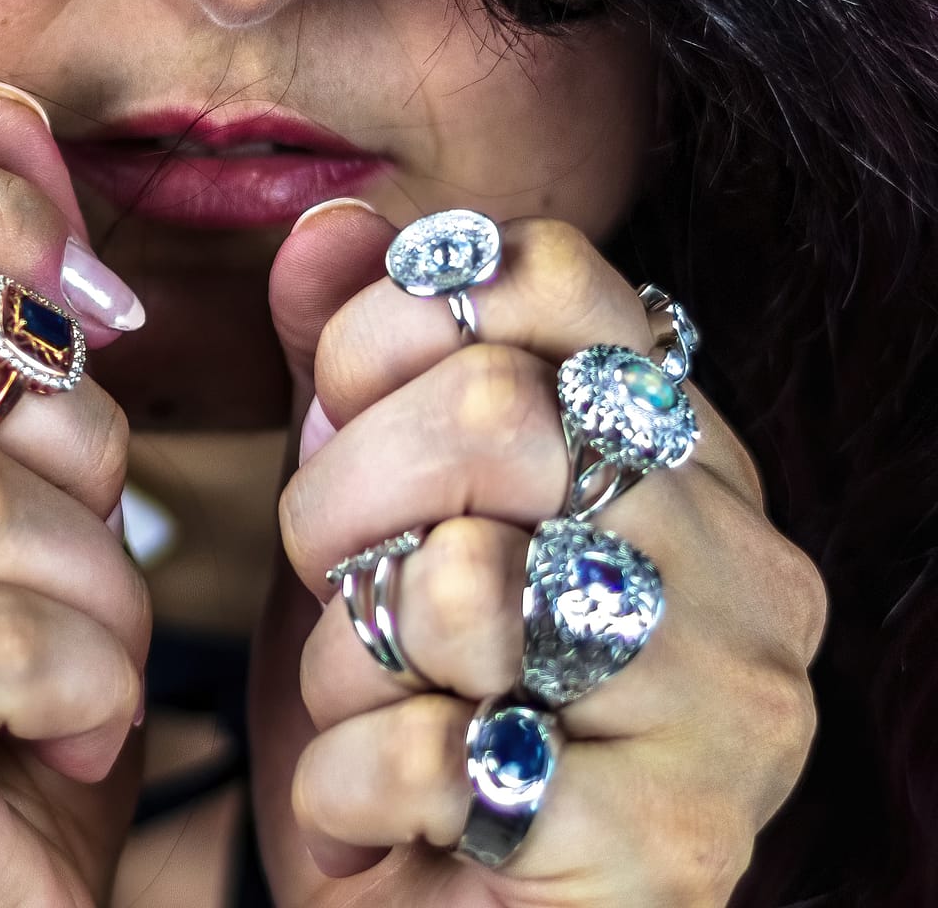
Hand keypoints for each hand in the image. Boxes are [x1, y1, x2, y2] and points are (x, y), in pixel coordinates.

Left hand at [255, 205, 825, 905]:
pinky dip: (350, 783)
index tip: (341, 417)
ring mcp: (734, 709)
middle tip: (335, 581)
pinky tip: (381, 811)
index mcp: (681, 451)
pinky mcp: (680, 849)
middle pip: (497, 413)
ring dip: (348, 657)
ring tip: (377, 707)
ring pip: (462, 582)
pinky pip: (438, 751)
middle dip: (339, 501)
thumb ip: (354, 365)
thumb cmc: (413, 694)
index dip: (389, 329)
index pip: (547, 276)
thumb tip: (325, 227)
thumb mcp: (369, 512)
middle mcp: (748, 562)